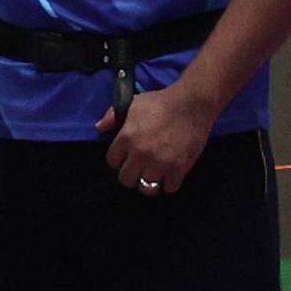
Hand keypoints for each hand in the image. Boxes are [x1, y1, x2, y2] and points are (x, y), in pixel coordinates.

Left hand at [100, 84, 214, 197]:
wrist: (192, 104)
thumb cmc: (161, 102)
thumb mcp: (133, 104)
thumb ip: (113, 116)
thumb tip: (99, 128)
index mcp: (126, 138)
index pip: (112, 162)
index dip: (118, 160)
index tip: (126, 157)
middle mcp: (140, 154)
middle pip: (126, 179)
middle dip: (130, 174)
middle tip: (139, 168)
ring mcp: (159, 164)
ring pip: (146, 188)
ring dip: (148, 182)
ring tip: (153, 174)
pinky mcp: (178, 169)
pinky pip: (168, 188)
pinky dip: (168, 183)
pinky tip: (169, 174)